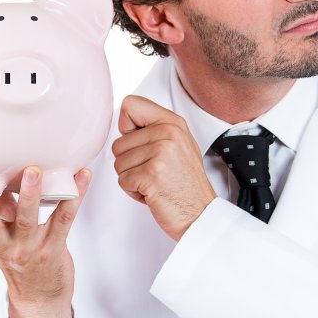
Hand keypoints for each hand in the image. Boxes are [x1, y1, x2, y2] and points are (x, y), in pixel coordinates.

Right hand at [0, 159, 91, 317]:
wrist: (40, 299)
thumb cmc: (19, 257)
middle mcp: (1, 242)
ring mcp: (27, 248)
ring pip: (27, 220)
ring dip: (30, 195)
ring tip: (33, 171)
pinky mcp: (53, 249)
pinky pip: (64, 219)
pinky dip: (75, 196)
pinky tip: (82, 176)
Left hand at [112, 95, 216, 241]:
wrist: (200, 212)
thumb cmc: (185, 182)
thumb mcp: (177, 144)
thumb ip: (154, 129)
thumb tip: (125, 121)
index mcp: (172, 122)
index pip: (130, 105)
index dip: (127, 128)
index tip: (140, 143)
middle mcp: (168, 133)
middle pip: (118, 142)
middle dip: (130, 162)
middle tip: (153, 171)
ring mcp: (160, 153)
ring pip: (118, 163)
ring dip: (132, 178)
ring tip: (155, 181)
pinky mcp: (151, 174)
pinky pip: (123, 180)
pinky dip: (134, 191)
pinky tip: (153, 192)